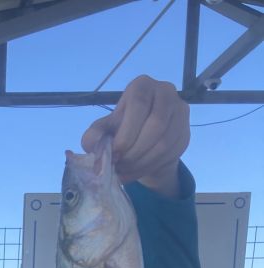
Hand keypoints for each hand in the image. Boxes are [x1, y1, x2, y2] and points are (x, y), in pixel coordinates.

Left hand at [81, 75, 189, 196]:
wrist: (142, 142)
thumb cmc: (121, 130)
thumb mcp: (104, 130)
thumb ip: (95, 134)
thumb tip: (91, 144)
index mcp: (142, 86)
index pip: (138, 105)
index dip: (126, 133)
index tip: (114, 153)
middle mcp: (165, 92)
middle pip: (155, 125)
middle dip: (134, 151)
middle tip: (120, 165)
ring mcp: (179, 111)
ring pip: (164, 142)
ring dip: (142, 162)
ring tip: (125, 171)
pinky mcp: (185, 130)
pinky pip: (171, 153)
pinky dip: (151, 166)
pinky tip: (137, 170)